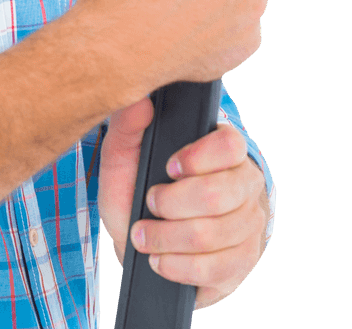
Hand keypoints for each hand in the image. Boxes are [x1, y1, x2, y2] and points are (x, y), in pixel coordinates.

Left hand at [99, 98, 269, 310]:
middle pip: (218, 194)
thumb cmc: (135, 189)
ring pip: (212, 235)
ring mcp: (250, 224)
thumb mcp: (122, 157)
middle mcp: (245, 183)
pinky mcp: (244, 262)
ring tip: (144, 236)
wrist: (139, 240)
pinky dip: (178, 266)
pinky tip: (160, 261)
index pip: (230, 145)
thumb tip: (140, 101)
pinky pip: (216, 269)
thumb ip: (127, 127)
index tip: (168, 167)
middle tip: (149, 203)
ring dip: (166, 238)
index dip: (197, 158)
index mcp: (223, 148)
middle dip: (170, 204)